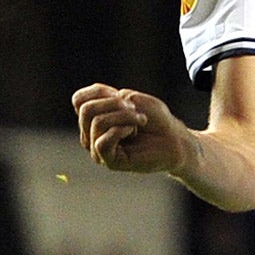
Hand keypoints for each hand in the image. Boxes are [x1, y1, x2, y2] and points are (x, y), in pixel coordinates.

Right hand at [72, 83, 189, 173]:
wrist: (175, 140)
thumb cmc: (156, 119)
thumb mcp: (131, 99)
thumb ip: (108, 100)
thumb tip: (88, 111)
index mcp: (93, 119)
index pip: (78, 100)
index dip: (100, 92)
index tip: (122, 96)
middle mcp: (91, 135)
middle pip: (86, 109)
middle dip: (114, 104)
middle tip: (136, 109)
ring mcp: (98, 150)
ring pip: (97, 123)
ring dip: (124, 116)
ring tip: (141, 120)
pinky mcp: (109, 162)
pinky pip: (102, 142)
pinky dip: (121, 130)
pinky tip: (134, 132)